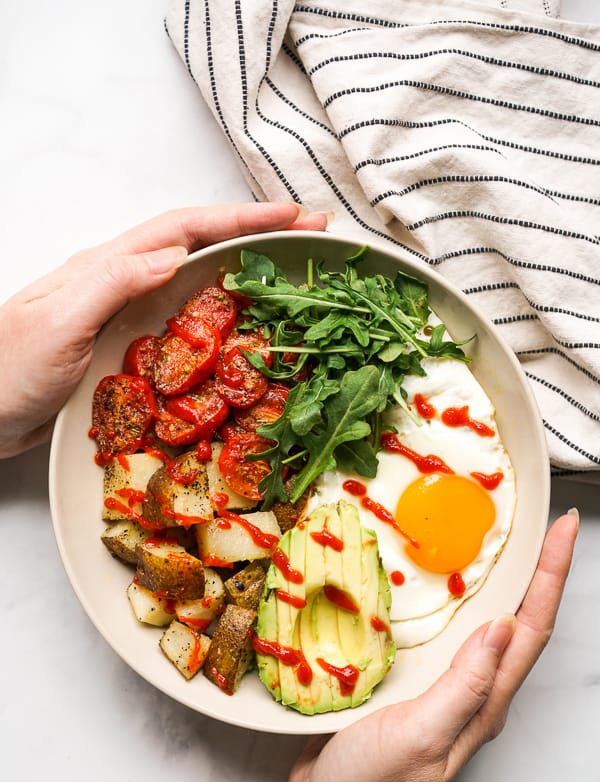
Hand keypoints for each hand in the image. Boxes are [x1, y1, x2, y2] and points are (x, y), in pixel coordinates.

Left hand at [0, 202, 327, 458]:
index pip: (183, 229)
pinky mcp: (127, 350)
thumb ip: (111, 283)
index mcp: (107, 267)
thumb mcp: (58, 321)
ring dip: (245, 274)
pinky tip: (241, 333)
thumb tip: (174, 256)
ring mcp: (126, 316)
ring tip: (291, 277)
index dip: (238, 218)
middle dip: (255, 236)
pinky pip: (186, 326)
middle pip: (199, 247)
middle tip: (309, 236)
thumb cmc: (8, 369)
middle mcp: (122, 284)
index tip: (289, 213)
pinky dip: (221, 320)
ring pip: (196, 283)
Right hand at [231, 510, 577, 781]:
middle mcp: (471, 689)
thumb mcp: (421, 737)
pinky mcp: (410, 681)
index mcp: (484, 702)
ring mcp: (441, 685)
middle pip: (515, 618)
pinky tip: (426, 578)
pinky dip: (442, 597)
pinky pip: (438, 630)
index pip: (531, 629)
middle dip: (533, 568)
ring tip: (492, 536)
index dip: (552, 575)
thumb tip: (502, 627)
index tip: (564, 529)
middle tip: (535, 522)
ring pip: (476, 620)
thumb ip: (464, 686)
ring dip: (491, 577)